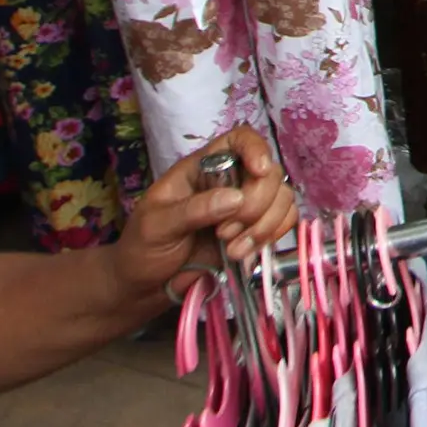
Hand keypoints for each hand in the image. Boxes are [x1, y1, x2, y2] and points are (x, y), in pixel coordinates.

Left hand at [113, 129, 298, 301]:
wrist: (146, 286)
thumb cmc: (142, 248)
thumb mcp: (157, 225)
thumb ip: (193, 210)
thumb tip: (235, 198)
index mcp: (202, 168)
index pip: (240, 140)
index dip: (256, 149)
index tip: (259, 171)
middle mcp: (230, 182)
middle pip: (269, 173)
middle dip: (256, 205)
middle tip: (224, 232)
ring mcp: (246, 208)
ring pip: (282, 198)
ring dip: (263, 226)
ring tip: (231, 249)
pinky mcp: (255, 232)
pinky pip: (284, 222)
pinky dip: (271, 237)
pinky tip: (243, 253)